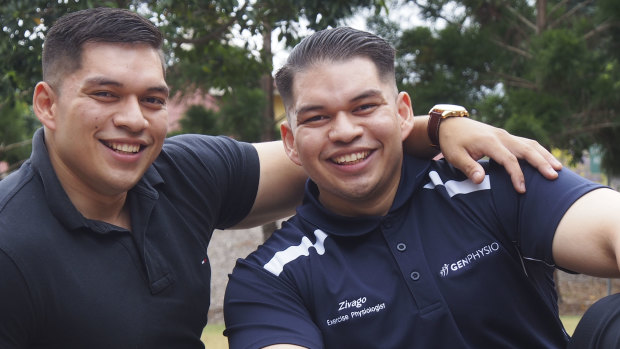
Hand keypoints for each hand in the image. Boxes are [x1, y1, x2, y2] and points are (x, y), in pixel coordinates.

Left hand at [439, 117, 561, 192]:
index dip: (517, 175)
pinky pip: (526, 143)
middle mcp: (501, 136)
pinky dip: (538, 152)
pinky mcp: (506, 136)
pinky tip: (547, 160)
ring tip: (559, 169)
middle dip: (541, 163)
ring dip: (545, 156)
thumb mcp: (454, 156)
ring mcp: (505, 135)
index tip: (522, 190)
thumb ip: (468, 168)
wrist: (450, 124)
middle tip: (555, 176)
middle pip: (526, 149)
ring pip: (530, 144)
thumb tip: (481, 180)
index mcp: (489, 142)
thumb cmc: (452, 142)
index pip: (509, 160)